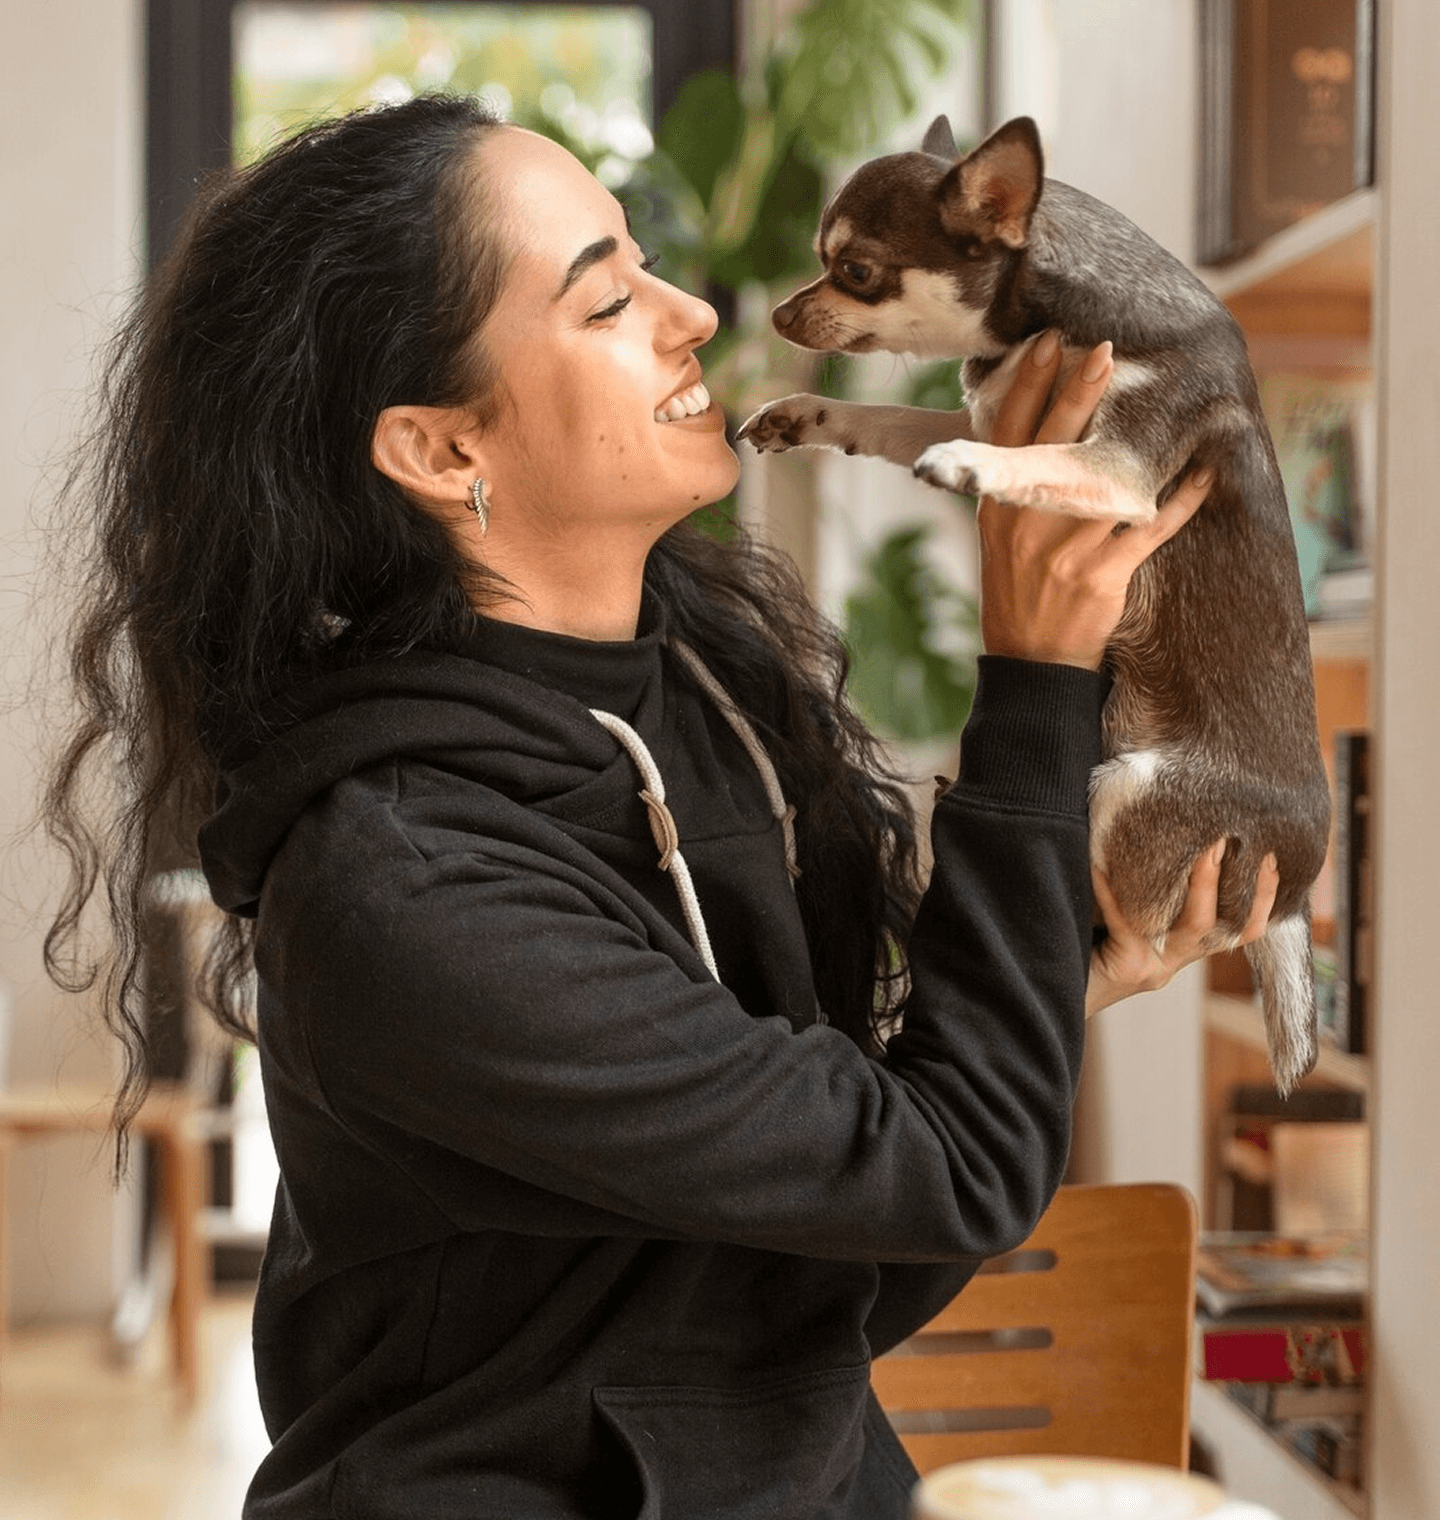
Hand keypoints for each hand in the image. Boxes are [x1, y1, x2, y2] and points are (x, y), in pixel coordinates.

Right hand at [978, 333, 1212, 668]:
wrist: (1031, 659)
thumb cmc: (1016, 589)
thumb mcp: (998, 537)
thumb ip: (1015, 488)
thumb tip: (1040, 428)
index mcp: (999, 508)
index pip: (1010, 434)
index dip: (1029, 385)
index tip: (1048, 342)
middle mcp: (1028, 523)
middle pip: (1056, 444)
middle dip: (1081, 392)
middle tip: (1104, 349)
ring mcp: (1066, 548)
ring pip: (1109, 479)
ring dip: (1141, 439)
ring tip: (1169, 401)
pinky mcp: (1104, 573)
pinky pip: (1151, 525)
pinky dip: (1182, 499)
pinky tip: (1204, 473)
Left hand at [1085, 843, 1279, 1015]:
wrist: (1064, 990)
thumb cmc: (1095, 946)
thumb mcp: (1136, 923)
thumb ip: (1158, 895)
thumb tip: (1174, 835)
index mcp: (1187, 948)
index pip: (1246, 928)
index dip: (1265, 897)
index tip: (1272, 857)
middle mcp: (1177, 959)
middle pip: (1220, 924)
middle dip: (1225, 879)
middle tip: (1223, 838)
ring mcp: (1155, 966)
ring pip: (1192, 927)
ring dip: (1198, 884)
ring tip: (1196, 845)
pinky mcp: (1128, 966)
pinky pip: (1125, 920)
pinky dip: (1112, 889)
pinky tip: (1098, 864)